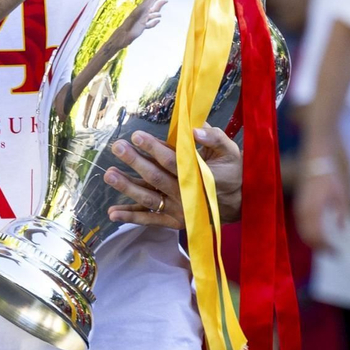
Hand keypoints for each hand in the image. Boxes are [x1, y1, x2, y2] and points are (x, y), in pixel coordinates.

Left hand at [105, 126, 242, 227]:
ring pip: (149, 198)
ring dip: (127, 187)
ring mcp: (178, 210)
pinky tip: (112, 212)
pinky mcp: (174, 221)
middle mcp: (186, 194)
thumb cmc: (232, 172)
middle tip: (117, 147)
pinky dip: (131, 217)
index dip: (153, 148)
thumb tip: (194, 129)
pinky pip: (150, 220)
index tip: (136, 136)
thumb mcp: (230, 151)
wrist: (240, 204)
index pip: (172, 160)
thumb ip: (214, 138)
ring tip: (108, 174)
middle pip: (155, 178)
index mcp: (199, 175)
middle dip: (135, 162)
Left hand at [113, 0, 167, 49]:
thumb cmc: (131, 26)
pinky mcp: (141, 26)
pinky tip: (157, 22)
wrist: (123, 36)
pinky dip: (154, 22)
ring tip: (161, 14)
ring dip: (157, 13)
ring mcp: (141, 19)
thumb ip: (147, 4)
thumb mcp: (141, 13)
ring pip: (151, 14)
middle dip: (159, 1)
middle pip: (152, 5)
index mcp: (142, 8)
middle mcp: (142, 12)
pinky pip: (149, 23)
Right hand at [294, 152, 349, 251]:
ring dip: (312, 239)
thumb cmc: (334, 164)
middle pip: (306, 233)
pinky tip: (319, 230)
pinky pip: (302, 218)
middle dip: (318, 246)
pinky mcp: (302, 194)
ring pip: (302, 226)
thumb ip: (341, 210)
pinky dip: (309, 228)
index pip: (314, 233)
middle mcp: (303, 204)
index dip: (324, 246)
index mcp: (313, 204)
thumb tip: (340, 229)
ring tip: (326, 246)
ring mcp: (301, 199)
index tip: (336, 253)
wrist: (320, 143)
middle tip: (333, 254)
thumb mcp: (343, 188)